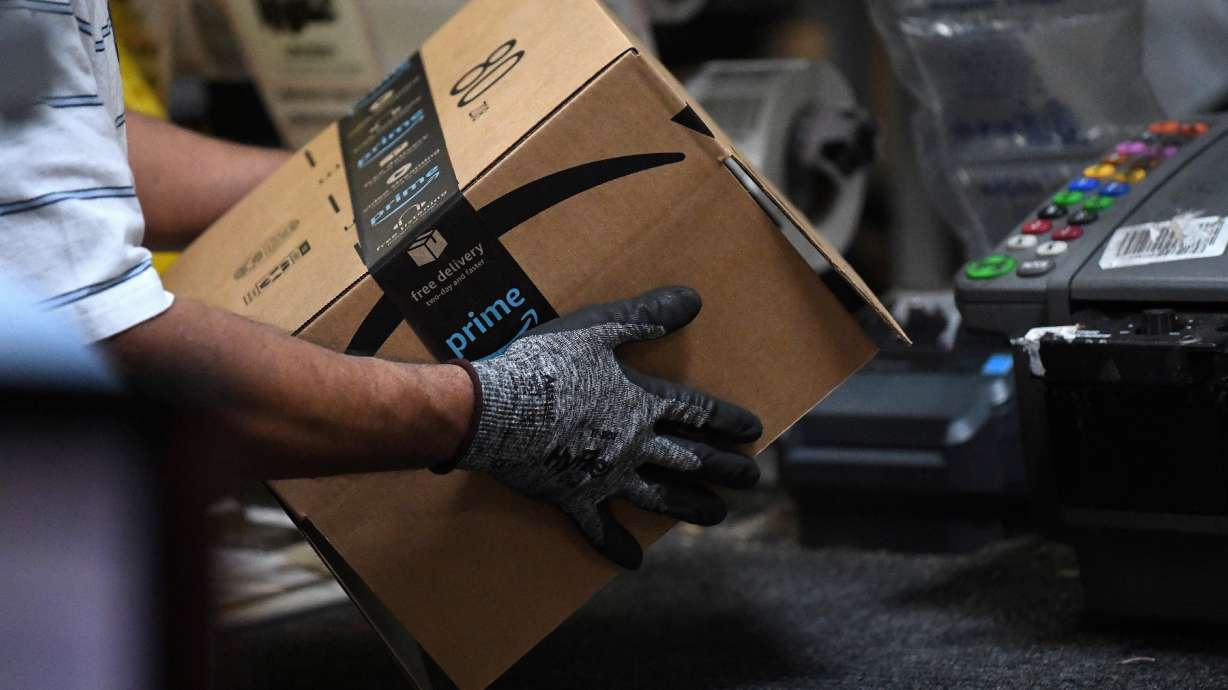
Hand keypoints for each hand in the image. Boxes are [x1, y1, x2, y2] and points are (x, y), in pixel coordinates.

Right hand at [441, 286, 762, 568]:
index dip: (727, 420)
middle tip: (751, 479)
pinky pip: (600, 529)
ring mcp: (605, 477)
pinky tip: (634, 560)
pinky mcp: (573, 498)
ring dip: (691, 507)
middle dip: (724, 469)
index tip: (753, 432)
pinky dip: (617, 546)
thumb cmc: (546, 364)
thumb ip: (646, 315)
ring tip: (717, 515)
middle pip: (690, 459)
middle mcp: (633, 445)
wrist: (496, 410)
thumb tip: (693, 299)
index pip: (697, 412)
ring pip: (659, 497)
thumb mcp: (598, 327)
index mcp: (640, 403)